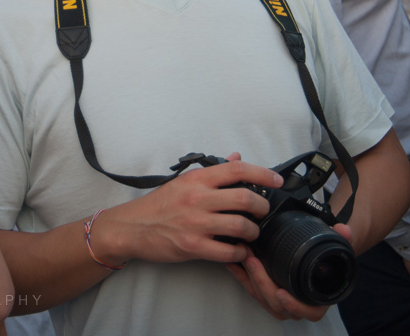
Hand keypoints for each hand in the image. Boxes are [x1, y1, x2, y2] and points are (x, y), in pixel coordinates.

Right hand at [93, 153, 282, 266]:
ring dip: (253, 231)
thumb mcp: (184, 182)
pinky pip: (228, 251)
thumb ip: (213, 172)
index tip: (276, 181)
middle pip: (244, 198)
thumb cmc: (159, 204)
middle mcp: (197, 199)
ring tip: (251, 232)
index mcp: (197, 180)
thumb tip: (237, 158)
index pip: (237, 170)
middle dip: (262, 207)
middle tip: (263, 211)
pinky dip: (240, 252)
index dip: (263, 174)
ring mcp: (195, 224)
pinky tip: (240, 250)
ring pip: (240, 226)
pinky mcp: (192, 246)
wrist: (132, 227)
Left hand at [225, 222, 351, 321]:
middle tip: (254, 262)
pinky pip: (252, 289)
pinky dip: (241, 277)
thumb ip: (343, 238)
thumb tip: (344, 230)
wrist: (318, 258)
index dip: (295, 306)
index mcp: (319, 299)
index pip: (309, 311)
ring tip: (244, 258)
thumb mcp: (338, 247)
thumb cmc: (327, 257)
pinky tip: (233, 263)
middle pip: (278, 305)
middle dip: (263, 284)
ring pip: (263, 298)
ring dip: (250, 279)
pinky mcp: (266, 292)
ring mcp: (282, 301)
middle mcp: (300, 304)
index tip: (282, 293)